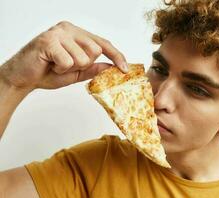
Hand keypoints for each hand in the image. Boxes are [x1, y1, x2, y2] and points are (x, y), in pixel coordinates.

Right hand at [0, 21, 127, 90]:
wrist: (23, 77)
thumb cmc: (48, 72)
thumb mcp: (76, 73)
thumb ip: (93, 68)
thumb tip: (111, 67)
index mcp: (78, 34)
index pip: (103, 43)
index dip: (117, 56)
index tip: (125, 69)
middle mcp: (69, 28)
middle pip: (96, 50)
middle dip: (84, 65)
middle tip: (66, 66)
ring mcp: (59, 32)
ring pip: (83, 57)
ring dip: (70, 68)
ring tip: (56, 65)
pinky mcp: (49, 40)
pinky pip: (68, 61)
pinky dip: (60, 69)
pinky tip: (49, 64)